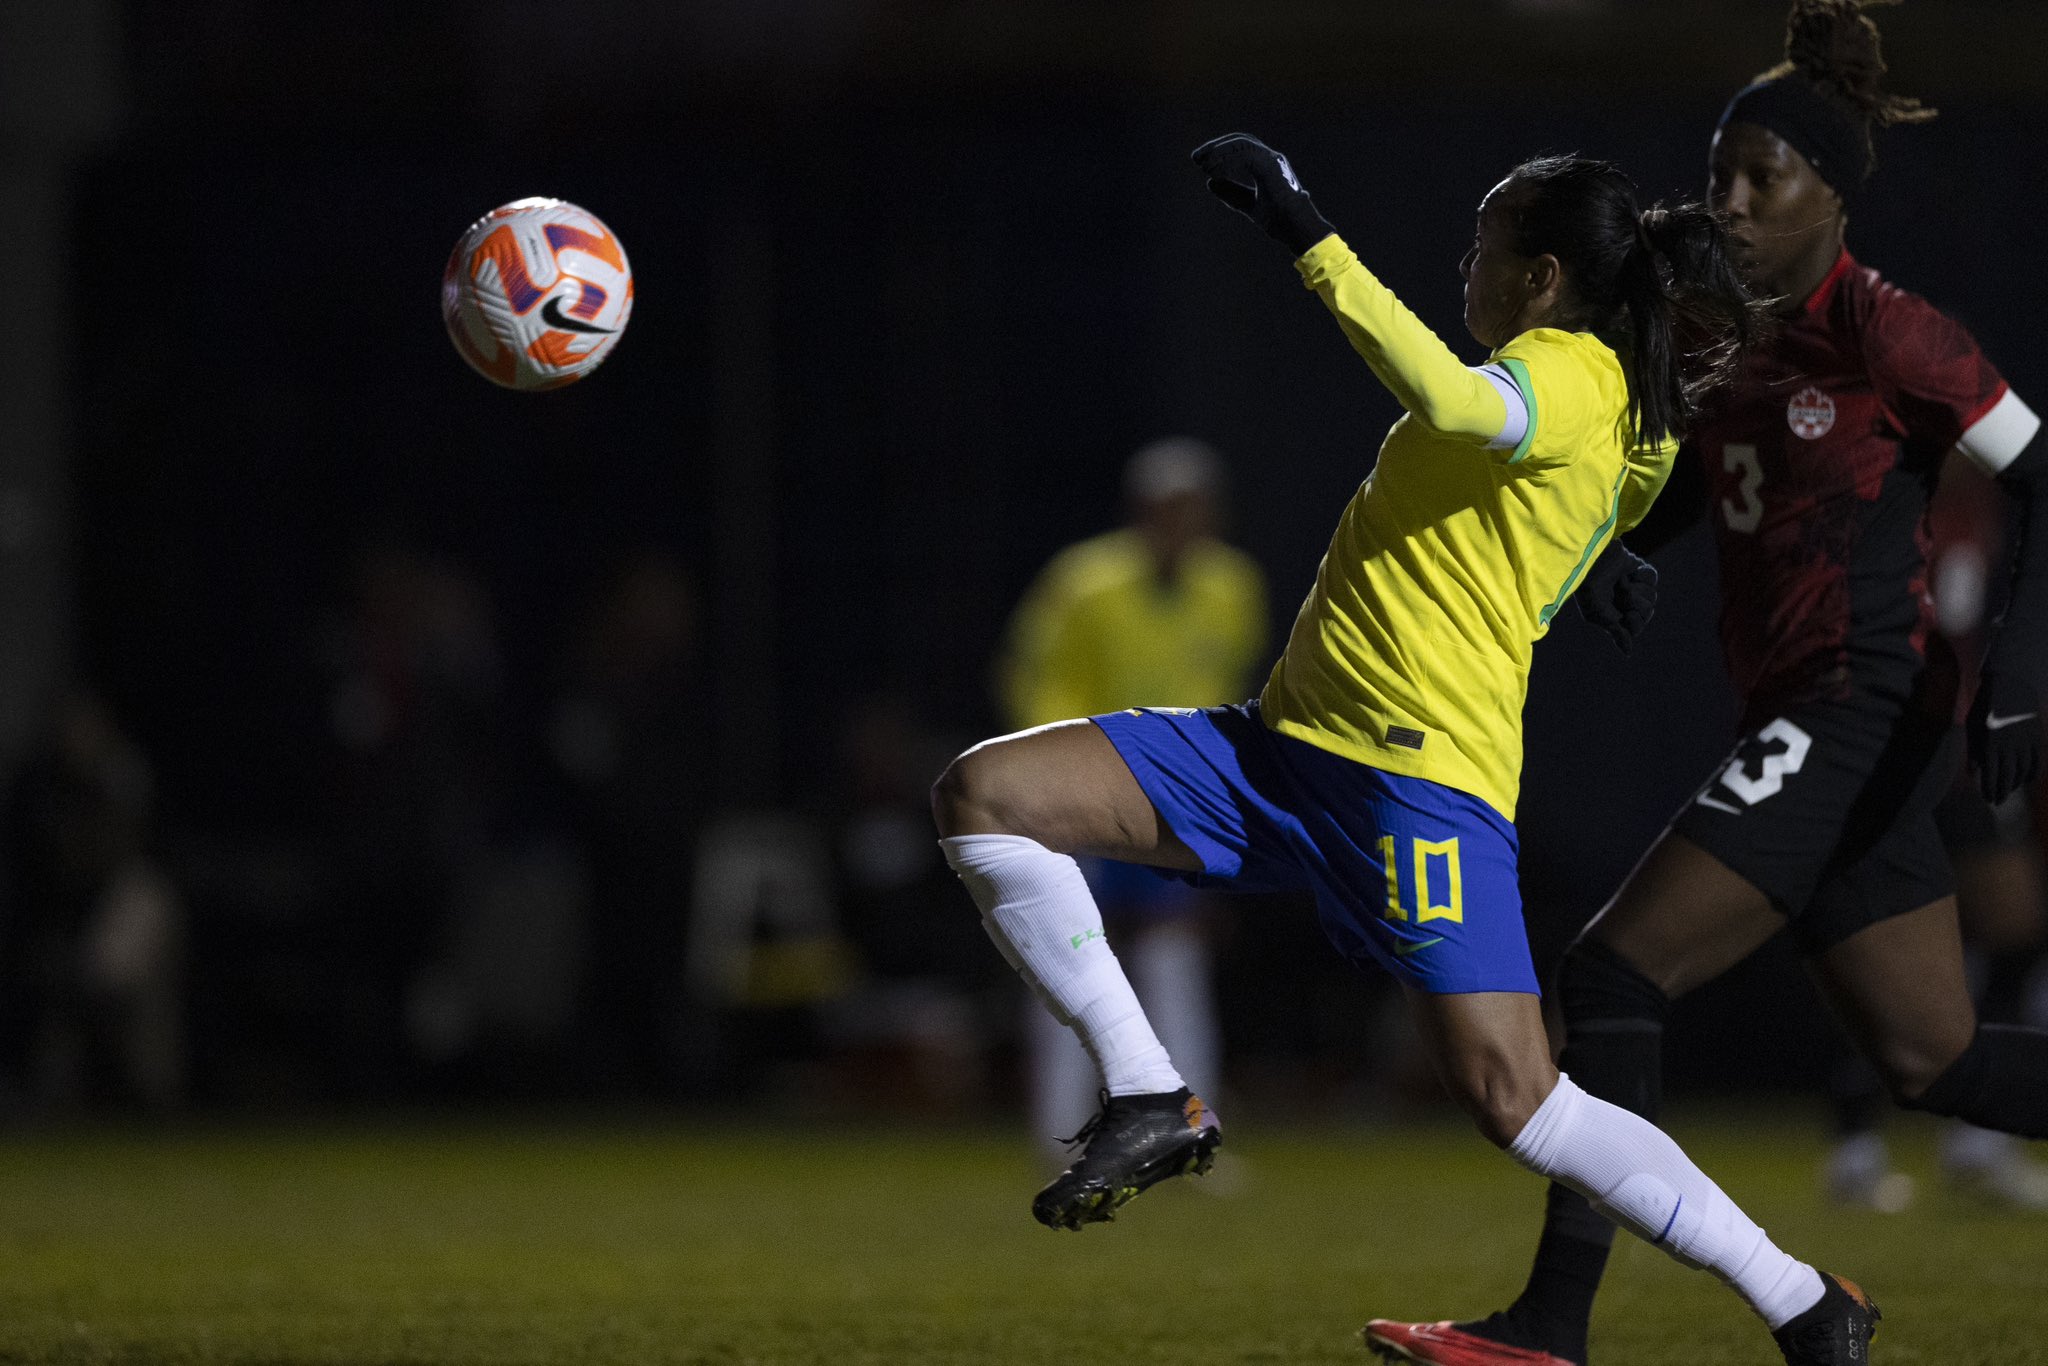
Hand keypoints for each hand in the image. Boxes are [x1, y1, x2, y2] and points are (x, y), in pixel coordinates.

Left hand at [1190, 133, 1335, 256]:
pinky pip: (1245, 156)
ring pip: (1241, 144)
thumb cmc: (1278, 220)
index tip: (1199, 161)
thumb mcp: (1247, 203)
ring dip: (1219, 153)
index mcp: (1266, 164)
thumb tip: (1210, 182)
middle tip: (1196, 158)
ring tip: (1204, 167)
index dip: (1219, 150)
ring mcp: (1272, 160)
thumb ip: (1232, 192)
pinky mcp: (1271, 166)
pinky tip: (1214, 174)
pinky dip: (1227, 162)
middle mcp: (1270, 157)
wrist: (1295, 229)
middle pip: (1239, 141)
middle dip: (1215, 147)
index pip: (1240, 147)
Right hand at [1573, 539, 1657, 653]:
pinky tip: (1628, 574)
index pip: (1637, 626)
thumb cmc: (1588, 590)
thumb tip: (1628, 653)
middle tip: (1619, 594)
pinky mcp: (1638, 569)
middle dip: (1635, 604)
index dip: (1635, 622)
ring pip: (1652, 596)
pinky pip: (1652, 578)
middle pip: (1647, 612)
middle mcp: (1626, 602)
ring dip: (1636, 590)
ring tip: (1620, 582)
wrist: (1588, 561)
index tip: (1624, 614)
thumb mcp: (1598, 616)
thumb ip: (1616, 633)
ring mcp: (1634, 585)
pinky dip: (1641, 576)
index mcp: (1616, 616)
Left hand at [1968, 670, 2042, 804]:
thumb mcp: (1972, 727)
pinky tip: (2026, 779)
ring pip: (2023, 772)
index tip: (1988, 799)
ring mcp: (2026, 744)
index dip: (1990, 790)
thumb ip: (1973, 751)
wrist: (2010, 686)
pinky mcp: (2038, 739)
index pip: (1991, 776)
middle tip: (1997, 801)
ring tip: (2008, 790)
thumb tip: (1973, 773)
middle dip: (2002, 792)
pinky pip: (2038, 762)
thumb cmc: (1985, 707)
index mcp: (1990, 745)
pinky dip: (2032, 774)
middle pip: (2007, 778)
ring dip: (2015, 784)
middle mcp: (2010, 748)